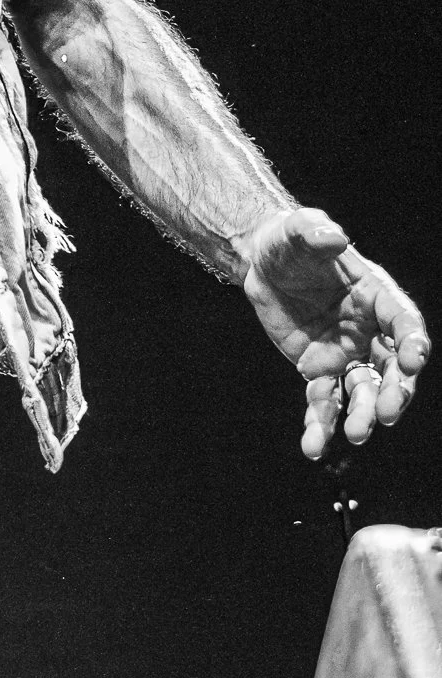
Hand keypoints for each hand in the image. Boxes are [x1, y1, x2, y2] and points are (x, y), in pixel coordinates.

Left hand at [239, 206, 429, 459]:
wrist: (263, 265)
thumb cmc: (290, 242)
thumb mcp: (298, 230)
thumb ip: (315, 231)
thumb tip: (334, 237)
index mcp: (375, 295)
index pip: (403, 322)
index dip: (413, 341)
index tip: (415, 359)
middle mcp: (369, 330)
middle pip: (392, 366)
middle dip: (395, 390)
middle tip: (386, 413)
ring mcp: (346, 353)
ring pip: (363, 390)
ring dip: (362, 413)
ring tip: (354, 435)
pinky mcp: (319, 370)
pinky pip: (324, 401)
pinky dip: (320, 425)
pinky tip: (313, 447)